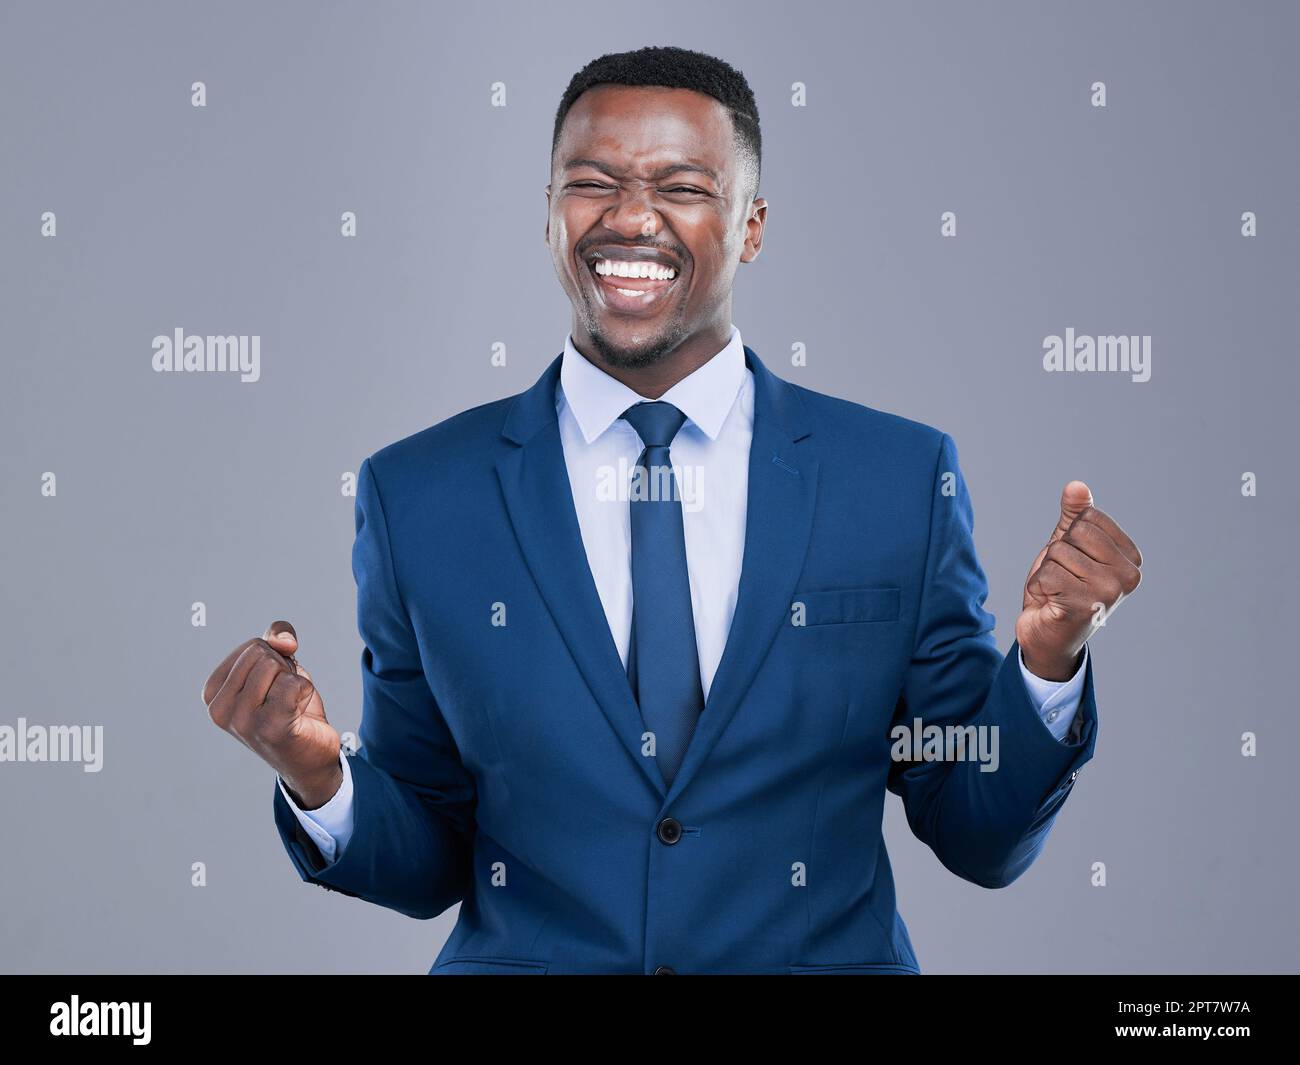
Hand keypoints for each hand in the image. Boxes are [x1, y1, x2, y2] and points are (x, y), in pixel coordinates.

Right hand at [201, 621, 342, 807]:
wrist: (311, 758)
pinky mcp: (268, 728)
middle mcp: (219, 709)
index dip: (275, 660)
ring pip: (275, 665)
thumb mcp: (280, 666)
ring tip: (290, 706)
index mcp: (212, 693)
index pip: (252, 646)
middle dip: (284, 669)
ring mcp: (241, 721)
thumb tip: (284, 641)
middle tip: (285, 698)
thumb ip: (276, 638)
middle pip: (262, 652)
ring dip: (294, 681)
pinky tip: (299, 714)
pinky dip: (305, 691)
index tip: (274, 688)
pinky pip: (292, 683)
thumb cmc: (291, 709)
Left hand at [1016, 481, 1142, 679]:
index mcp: (1131, 558)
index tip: (1073, 564)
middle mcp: (1128, 576)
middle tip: (1062, 580)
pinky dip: (1038, 588)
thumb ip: (1074, 516)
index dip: (1069, 537)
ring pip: (1058, 553)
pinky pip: (1046, 575)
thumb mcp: (1067, 546)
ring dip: (1046, 573)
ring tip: (1056, 592)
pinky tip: (1050, 604)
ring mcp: (1109, 593)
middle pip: (1074, 533)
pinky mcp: (1085, 607)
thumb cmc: (1060, 588)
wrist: (1046, 634)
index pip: (1088, 518)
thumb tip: (1076, 486)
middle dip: (1056, 554)